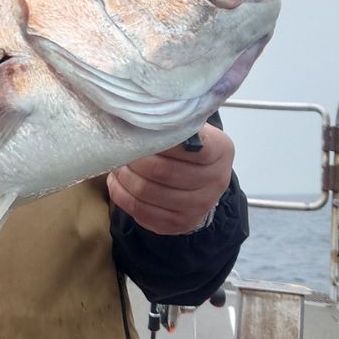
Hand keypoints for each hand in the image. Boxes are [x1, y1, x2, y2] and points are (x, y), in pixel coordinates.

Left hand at [106, 125, 234, 235]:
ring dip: (124, 177)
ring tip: (117, 165)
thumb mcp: (190, 130)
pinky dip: (122, 195)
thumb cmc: (188, 150)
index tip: (139, 133)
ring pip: (147, 192)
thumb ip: (173, 124)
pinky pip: (141, 211)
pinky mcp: (180, 223)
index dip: (157, 140)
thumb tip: (139, 114)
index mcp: (220, 150)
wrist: (202, 181)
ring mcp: (199, 206)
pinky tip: (117, 182)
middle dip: (134, 159)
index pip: (188, 145)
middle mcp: (216, 180)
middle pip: (162, 170)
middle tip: (120, 149)